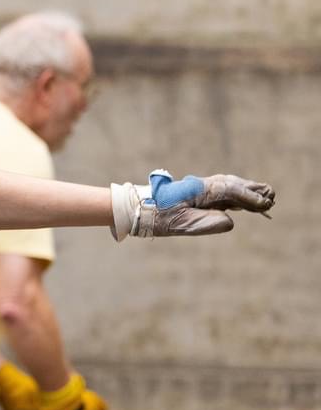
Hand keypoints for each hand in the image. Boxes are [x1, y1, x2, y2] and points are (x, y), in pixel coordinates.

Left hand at [111, 169, 274, 240]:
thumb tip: (230, 220)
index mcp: (199, 189)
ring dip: (246, 192)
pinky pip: (220, 194)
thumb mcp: (185, 224)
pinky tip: (244, 203)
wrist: (139, 209)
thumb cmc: (159, 217)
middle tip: (271, 196)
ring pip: (228, 188)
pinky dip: (235, 197)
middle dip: (252, 190)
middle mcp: (201, 186)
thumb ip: (210, 223)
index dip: (249, 196)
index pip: (230, 189)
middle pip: (232, 184)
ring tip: (264, 198)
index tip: (265, 203)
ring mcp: (199, 189)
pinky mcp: (196, 195)